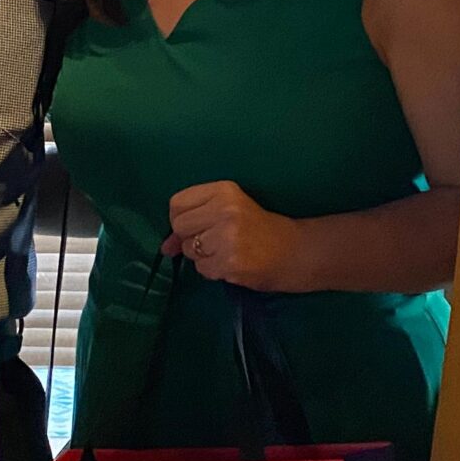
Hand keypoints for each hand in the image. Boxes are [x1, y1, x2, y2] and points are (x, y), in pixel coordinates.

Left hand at [162, 182, 302, 290]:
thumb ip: (194, 224)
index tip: (198, 225)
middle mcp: (225, 210)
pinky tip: (231, 263)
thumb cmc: (259, 229)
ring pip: (190, 249)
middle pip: (179, 226)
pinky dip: (213, 270)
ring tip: (226, 251)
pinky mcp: (230, 262)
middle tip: (214, 240)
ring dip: (203, 256)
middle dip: (191, 238)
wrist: (294, 251)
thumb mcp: (228, 213)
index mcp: (224, 190)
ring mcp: (227, 237)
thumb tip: (165, 247)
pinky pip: (202, 269)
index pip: (177, 203)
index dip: (182, 219)